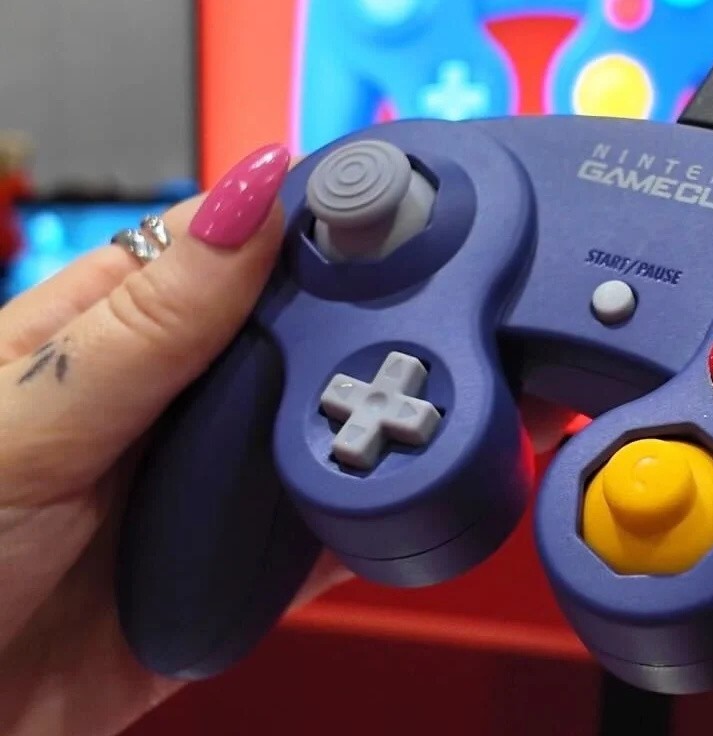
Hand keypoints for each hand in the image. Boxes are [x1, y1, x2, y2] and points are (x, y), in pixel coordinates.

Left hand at [0, 142, 575, 735]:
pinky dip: (381, 517)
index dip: (329, 226)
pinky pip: (331, 534)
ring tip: (472, 398)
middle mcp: (175, 396)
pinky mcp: (241, 565)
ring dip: (393, 419)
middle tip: (472, 318)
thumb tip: (249, 202)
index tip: (415, 216)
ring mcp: (213, 482)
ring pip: (327, 431)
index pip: (243, 246)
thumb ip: (152, 321)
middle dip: (386, 327)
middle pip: (306, 339)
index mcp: (115, 327)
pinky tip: (426, 492)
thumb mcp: (35, 416)